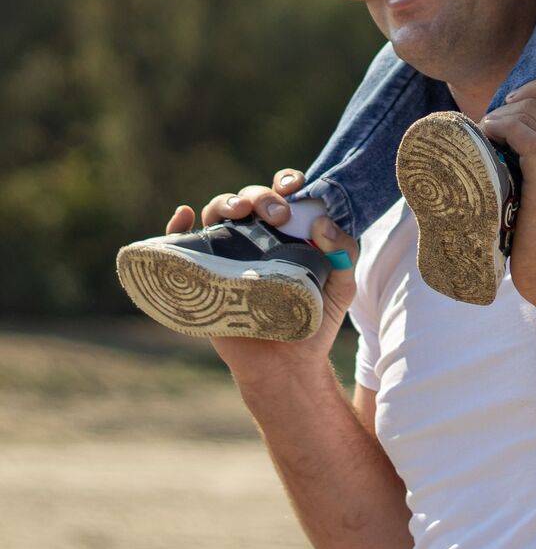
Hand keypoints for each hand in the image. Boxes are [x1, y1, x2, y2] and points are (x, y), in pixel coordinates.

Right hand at [166, 168, 357, 385]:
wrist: (287, 367)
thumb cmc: (315, 321)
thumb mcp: (342, 287)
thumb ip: (344, 253)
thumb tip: (322, 223)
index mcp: (289, 230)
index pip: (284, 192)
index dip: (287, 181)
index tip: (295, 188)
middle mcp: (257, 236)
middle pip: (251, 197)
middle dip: (261, 195)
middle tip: (278, 214)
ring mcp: (229, 253)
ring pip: (218, 212)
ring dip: (226, 202)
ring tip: (240, 212)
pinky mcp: (206, 274)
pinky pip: (183, 244)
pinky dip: (178, 224)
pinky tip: (184, 215)